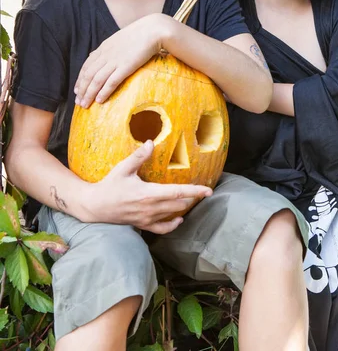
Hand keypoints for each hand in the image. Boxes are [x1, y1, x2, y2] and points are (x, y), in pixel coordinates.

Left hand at [74, 14, 171, 107]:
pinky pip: (111, 82)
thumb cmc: (139, 34)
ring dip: (89, 94)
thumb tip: (95, 55)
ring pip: (96, 80)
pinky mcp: (126, 66)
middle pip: (88, 75)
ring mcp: (115, 61)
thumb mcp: (118, 39)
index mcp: (104, 48)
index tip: (77, 90)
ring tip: (85, 105)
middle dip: (82, 90)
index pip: (86, 66)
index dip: (80, 79)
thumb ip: (107, 48)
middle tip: (78, 102)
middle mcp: (106, 55)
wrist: (152, 30)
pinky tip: (100, 100)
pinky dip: (104, 92)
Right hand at [82, 140, 212, 233]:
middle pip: (179, 204)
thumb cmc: (109, 185)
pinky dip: (173, 225)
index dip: (195, 191)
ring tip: (191, 199)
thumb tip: (151, 142)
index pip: (178, 192)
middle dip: (192, 197)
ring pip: (173, 214)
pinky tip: (179, 219)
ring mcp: (147, 218)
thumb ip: (138, 156)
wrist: (95, 206)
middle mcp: (151, 208)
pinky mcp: (143, 225)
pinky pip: (162, 228)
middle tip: (201, 190)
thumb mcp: (123, 168)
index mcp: (149, 193)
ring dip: (183, 207)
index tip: (208, 190)